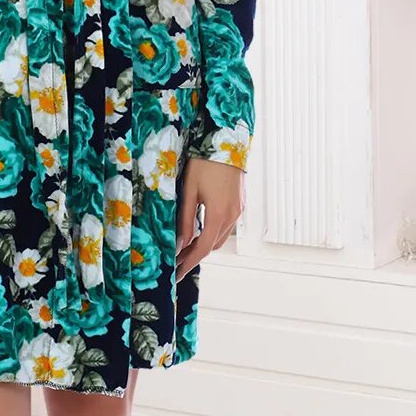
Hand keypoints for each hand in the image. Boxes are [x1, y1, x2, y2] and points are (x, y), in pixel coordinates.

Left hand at [175, 156, 245, 279]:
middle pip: (212, 246)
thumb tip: (180, 243)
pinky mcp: (239, 203)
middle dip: (194, 255)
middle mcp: (232, 216)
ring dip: (204, 244)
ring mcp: (238, 210)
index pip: (202, 249)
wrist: (227, 141)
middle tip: (176, 259)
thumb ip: (186, 218)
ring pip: (220, 236)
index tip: (176, 274)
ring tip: (185, 246)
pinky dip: (212, 232)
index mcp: (219, 215)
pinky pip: (226, 226)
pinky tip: (200, 228)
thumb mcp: (190, 190)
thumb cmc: (205, 163)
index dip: (188, 264)